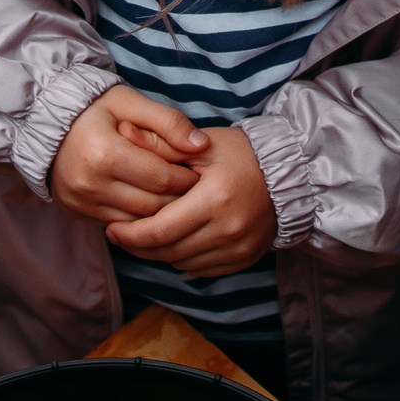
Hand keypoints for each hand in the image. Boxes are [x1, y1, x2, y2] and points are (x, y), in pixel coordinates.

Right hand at [50, 86, 204, 222]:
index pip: (160, 178)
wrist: (48, 121)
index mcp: (104, 153)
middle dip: (178, 199)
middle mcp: (89, 183)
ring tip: (175, 196)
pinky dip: (138, 218)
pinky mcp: (76, 212)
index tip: (199, 172)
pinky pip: (118, 225)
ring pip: (136, 221)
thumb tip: (201, 145)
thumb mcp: (131, 102)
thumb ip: (168, 121)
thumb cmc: (95, 108)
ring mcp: (80, 202)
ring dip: (160, 213)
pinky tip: (149, 203)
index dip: (186, 177)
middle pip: (150, 204)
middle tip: (194, 189)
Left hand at [105, 126, 276, 276]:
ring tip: (144, 238)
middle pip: (168, 252)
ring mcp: (239, 248)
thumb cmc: (241, 153)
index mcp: (214, 199)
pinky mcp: (244, 259)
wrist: (287, 171)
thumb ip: (159, 143)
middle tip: (120, 235)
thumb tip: (122, 131)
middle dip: (139, 246)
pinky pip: (202, 269)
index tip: (112, 229)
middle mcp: (228, 229)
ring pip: (183, 263)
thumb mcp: (200, 145)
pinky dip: (183, 259)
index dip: (131, 234)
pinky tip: (174, 243)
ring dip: (159, 254)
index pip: (160, 230)